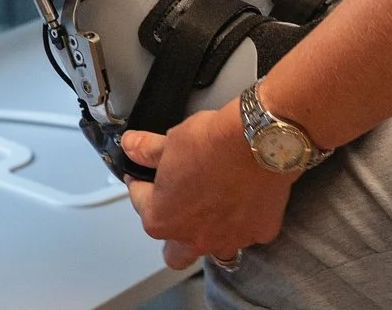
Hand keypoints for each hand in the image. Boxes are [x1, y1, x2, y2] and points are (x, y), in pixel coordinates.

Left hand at [123, 104, 294, 272]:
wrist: (260, 138)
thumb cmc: (212, 141)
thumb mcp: (172, 140)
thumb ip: (147, 150)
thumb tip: (130, 146)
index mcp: (163, 219)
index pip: (142, 205)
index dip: (142, 185)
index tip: (146, 174)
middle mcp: (195, 239)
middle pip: (175, 253)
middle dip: (172, 234)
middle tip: (177, 207)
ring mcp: (230, 239)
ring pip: (215, 249)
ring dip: (211, 234)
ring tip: (215, 207)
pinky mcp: (260, 232)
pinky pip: (248, 232)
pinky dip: (245, 220)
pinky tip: (246, 199)